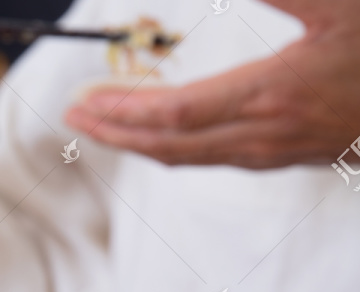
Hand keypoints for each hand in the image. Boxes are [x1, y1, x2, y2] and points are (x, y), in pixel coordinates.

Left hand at [66, 0, 359, 168]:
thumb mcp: (336, 4)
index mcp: (273, 94)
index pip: (180, 113)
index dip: (128, 109)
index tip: (87, 100)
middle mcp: (263, 135)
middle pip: (171, 145)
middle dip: (116, 134)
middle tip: (73, 118)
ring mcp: (271, 154)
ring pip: (188, 158)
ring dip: (139, 144)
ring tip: (103, 126)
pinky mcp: (279, 159)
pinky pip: (210, 160)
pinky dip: (171, 148)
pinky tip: (158, 136)